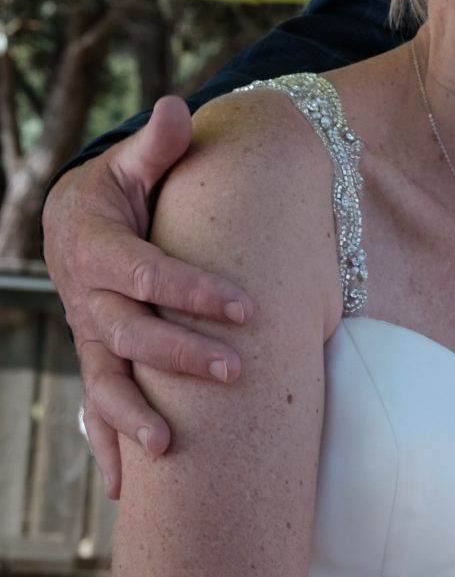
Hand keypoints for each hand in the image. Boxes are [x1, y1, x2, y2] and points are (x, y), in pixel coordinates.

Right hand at [42, 96, 253, 498]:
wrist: (72, 219)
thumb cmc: (117, 187)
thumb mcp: (131, 162)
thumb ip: (156, 145)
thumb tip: (177, 106)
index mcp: (98, 244)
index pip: (147, 273)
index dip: (193, 292)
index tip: (246, 308)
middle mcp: (87, 295)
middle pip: (130, 332)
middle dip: (180, 354)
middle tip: (236, 373)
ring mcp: (86, 331)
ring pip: (106, 377)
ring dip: (134, 414)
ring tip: (169, 448)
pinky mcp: (93, 354)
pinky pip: (94, 402)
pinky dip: (106, 442)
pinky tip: (124, 484)